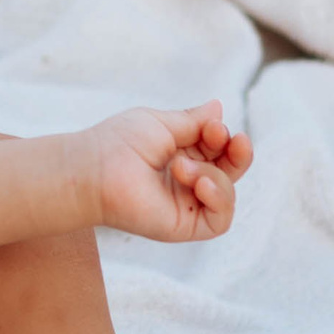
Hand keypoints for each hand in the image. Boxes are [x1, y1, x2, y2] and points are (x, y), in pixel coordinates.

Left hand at [86, 101, 254, 241]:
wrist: (94, 170)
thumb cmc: (119, 143)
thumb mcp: (161, 123)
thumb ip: (193, 121)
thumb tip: (218, 107)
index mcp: (181, 154)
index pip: (219, 147)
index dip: (223, 136)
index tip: (214, 126)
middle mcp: (186, 180)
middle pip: (230, 170)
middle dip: (238, 154)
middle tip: (233, 140)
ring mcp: (186, 203)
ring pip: (226, 193)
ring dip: (214, 175)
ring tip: (180, 166)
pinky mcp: (184, 225)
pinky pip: (220, 220)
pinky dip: (218, 199)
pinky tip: (199, 184)